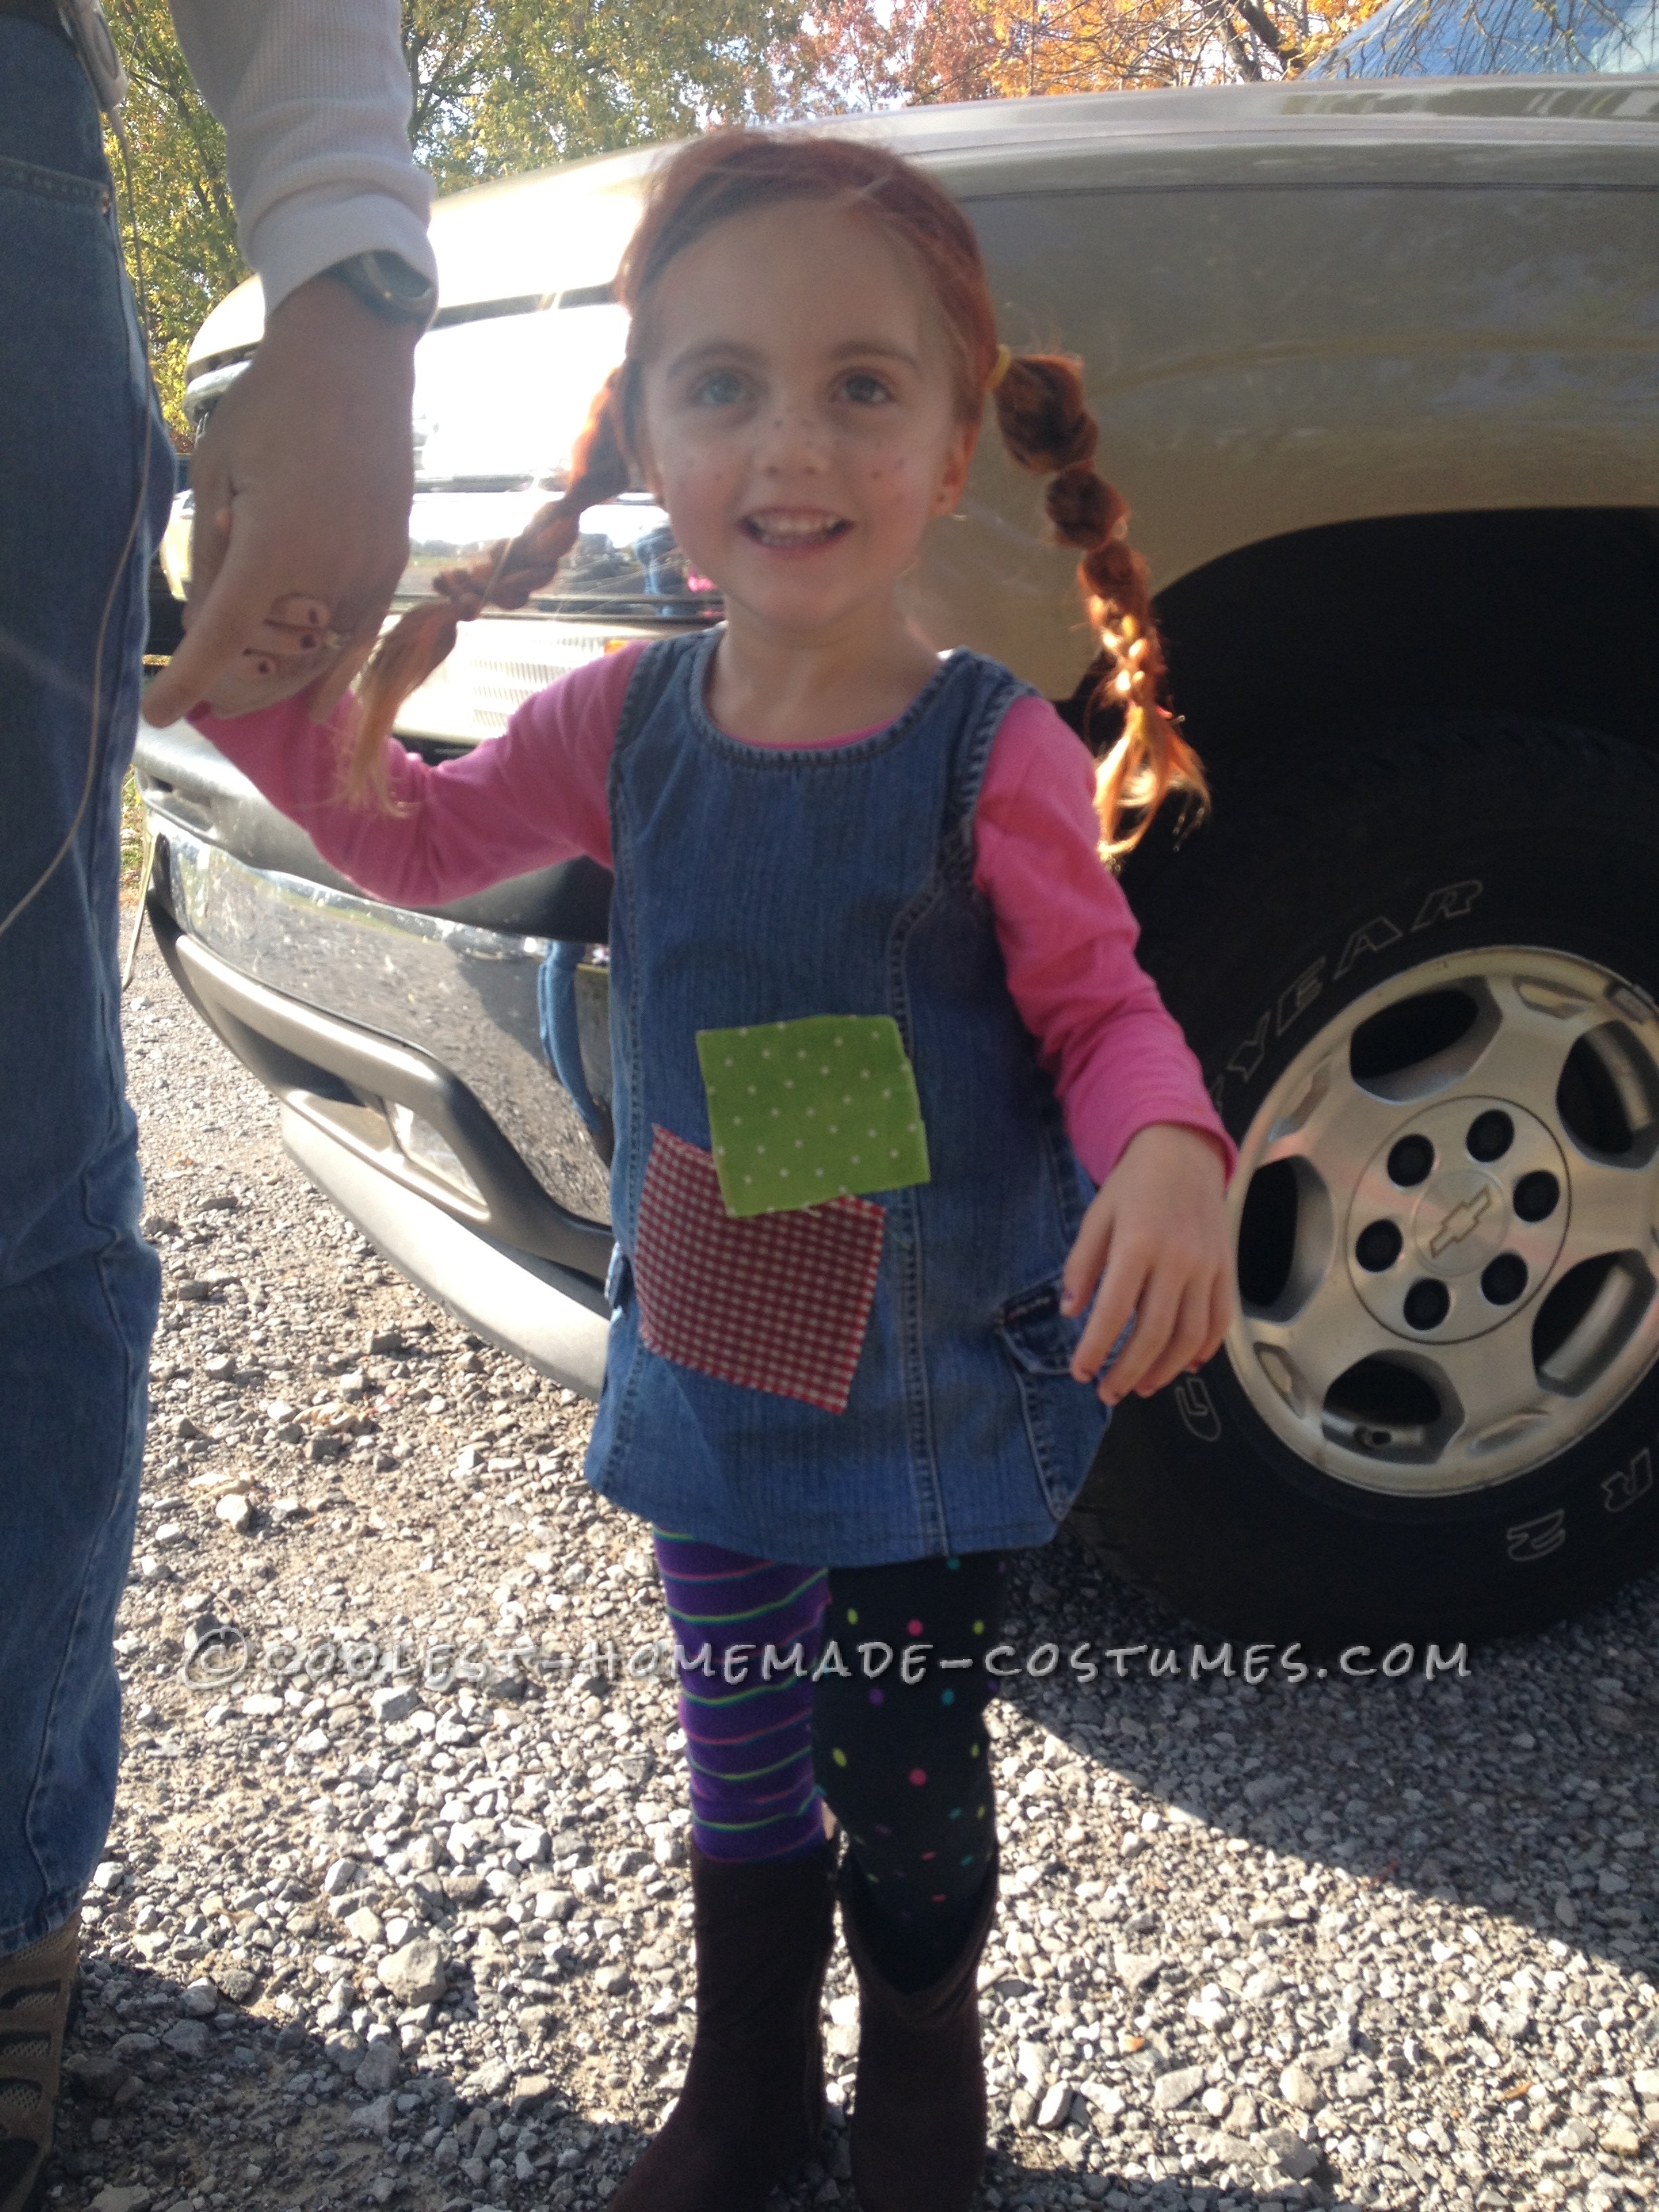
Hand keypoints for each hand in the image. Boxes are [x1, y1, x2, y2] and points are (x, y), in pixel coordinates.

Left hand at [141, 273, 418, 727]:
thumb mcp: (216, 473)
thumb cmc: (272, 409)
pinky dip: (338, 667)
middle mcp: (331, 568)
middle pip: (279, 652)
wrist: (355, 365)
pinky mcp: (394, 564)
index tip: (161, 712)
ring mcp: (372, 570)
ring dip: (290, 674)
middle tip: (211, 678)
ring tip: (260, 688)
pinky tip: (321, 697)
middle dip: (242, 670)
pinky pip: (363, 635)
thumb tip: (207, 618)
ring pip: (325, 653)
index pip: (224, 634)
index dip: (189, 679)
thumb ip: (211, 553)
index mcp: (276, 543)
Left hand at [1061, 1123, 1233, 1405]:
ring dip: (1165, 1369)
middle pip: (1155, 1333)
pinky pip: (1220, 1321)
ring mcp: (1208, 1266)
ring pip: (1191, 1336)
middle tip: (1107, 1392)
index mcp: (1138, 1244)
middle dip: (1128, 1371)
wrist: (1184, 1153)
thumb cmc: (1132, 1186)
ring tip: (1141, 1386)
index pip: (1114, 1312)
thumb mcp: (1096, 1217)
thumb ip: (1082, 1265)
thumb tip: (1070, 1312)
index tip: (1079, 1372)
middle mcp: (1178, 1259)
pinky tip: (1184, 1365)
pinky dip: (1204, 1350)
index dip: (1095, 1348)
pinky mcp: (1228, 1269)